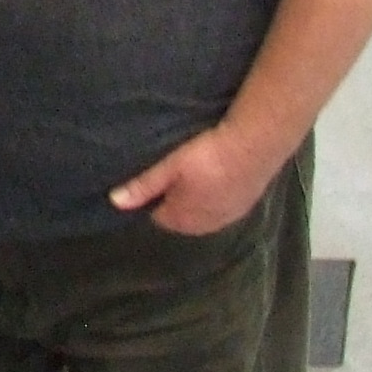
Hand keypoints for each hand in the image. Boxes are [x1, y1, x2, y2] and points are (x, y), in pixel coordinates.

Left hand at [109, 125, 281, 235]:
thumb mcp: (170, 167)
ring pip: (203, 213)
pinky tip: (218, 178)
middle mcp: (205, 226)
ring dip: (197, 200)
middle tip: (175, 174)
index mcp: (182, 219)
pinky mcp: (246, 206)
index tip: (154, 180)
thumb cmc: (207, 156)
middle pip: (181, 217)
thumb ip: (142, 187)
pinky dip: (217, 197)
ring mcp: (228, 218)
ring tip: (197, 174)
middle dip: (175, 201)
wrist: (256, 145)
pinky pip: (222, 207)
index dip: (153, 199)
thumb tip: (114, 202)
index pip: (158, 216)